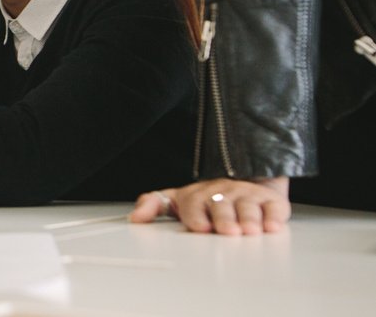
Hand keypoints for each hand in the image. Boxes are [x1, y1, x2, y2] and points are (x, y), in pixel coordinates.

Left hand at [129, 177, 289, 234]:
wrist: (245, 178)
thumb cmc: (207, 198)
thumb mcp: (177, 199)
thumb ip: (154, 205)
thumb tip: (134, 218)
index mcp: (198, 196)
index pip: (194, 204)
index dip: (196, 215)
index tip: (199, 227)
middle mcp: (222, 194)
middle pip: (222, 206)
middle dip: (224, 219)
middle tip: (227, 231)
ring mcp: (247, 196)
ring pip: (248, 207)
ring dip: (248, 219)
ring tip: (249, 231)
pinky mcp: (271, 201)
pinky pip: (274, 208)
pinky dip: (274, 217)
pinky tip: (272, 226)